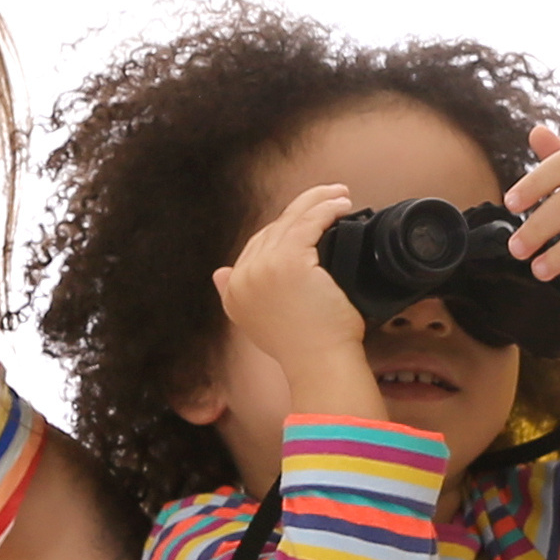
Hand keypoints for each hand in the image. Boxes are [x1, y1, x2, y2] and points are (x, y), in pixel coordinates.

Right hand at [216, 184, 381, 416]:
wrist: (321, 364)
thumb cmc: (307, 349)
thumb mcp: (260, 323)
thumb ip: (236, 296)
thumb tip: (219, 273)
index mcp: (235, 291)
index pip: (257, 245)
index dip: (284, 227)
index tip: (310, 218)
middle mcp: (242, 277)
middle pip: (272, 229)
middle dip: (301, 209)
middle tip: (329, 197)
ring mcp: (262, 268)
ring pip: (291, 220)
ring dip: (317, 201)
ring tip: (339, 194)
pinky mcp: (288, 261)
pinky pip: (308, 222)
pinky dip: (325, 208)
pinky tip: (340, 204)